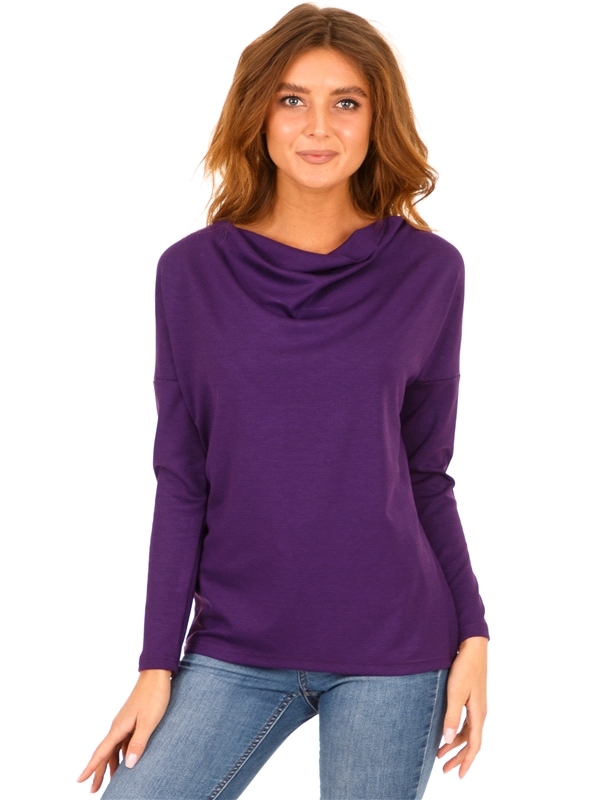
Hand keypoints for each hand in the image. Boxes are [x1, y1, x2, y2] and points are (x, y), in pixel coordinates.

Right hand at [76, 669, 171, 793]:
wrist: (157, 674)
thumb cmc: (154, 696)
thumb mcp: (148, 722)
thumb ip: (139, 743)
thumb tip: (129, 765)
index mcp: (119, 727)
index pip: (102, 752)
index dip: (91, 767)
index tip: (80, 780)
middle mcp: (118, 726)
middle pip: (106, 753)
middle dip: (99, 771)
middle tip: (93, 790)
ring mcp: (125, 722)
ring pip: (114, 748)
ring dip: (111, 764)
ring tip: (109, 780)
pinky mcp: (133, 719)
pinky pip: (123, 741)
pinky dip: (122, 753)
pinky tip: (126, 760)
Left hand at [437, 636, 487, 778]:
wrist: (473, 647)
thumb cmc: (464, 668)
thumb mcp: (455, 692)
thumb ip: (451, 716)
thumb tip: (447, 739)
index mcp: (478, 714)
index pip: (474, 745)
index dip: (466, 761)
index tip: (459, 775)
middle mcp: (480, 712)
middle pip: (470, 741)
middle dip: (458, 756)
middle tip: (445, 769)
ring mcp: (476, 705)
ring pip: (467, 732)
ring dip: (455, 744)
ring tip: (440, 753)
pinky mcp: (472, 698)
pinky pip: (466, 722)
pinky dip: (457, 731)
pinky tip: (447, 732)